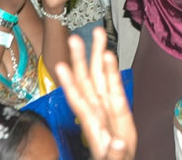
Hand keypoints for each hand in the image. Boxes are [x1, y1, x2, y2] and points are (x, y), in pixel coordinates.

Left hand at [54, 27, 136, 159]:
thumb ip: (114, 154)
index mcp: (91, 125)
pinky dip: (113, 72)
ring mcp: (107, 107)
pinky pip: (116, 86)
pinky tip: (109, 55)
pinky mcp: (120, 109)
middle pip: (89, 80)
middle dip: (84, 58)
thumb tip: (119, 144)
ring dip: (99, 56)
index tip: (61, 66)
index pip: (78, 100)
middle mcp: (97, 111)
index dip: (70, 83)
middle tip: (77, 37)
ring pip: (101, 77)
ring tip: (98, 34)